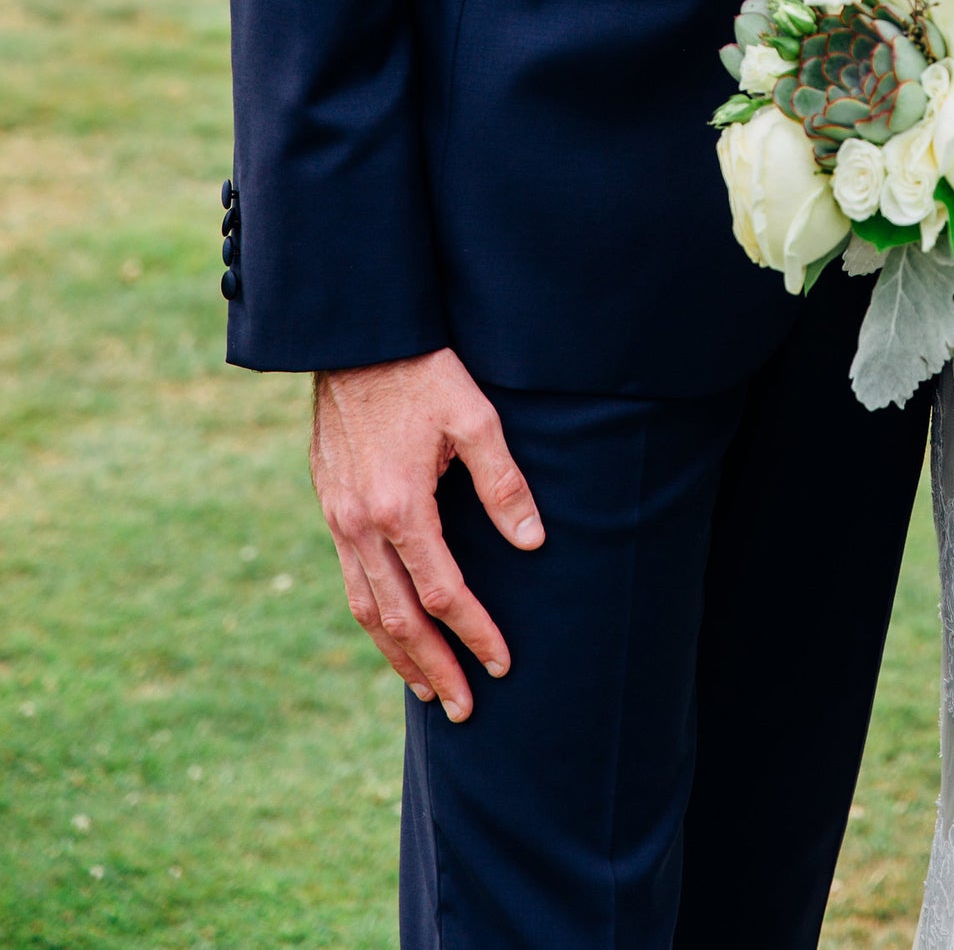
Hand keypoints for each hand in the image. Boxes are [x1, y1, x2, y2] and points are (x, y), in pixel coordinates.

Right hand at [311, 348, 544, 720]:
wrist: (355, 336)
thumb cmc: (424, 370)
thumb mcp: (476, 416)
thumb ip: (504, 484)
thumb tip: (533, 544)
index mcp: (401, 506)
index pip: (443, 593)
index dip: (475, 632)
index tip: (502, 665)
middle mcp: (361, 523)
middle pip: (397, 617)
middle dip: (432, 666)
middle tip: (463, 708)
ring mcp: (338, 517)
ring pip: (364, 605)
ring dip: (395, 652)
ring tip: (425, 688)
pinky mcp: (329, 504)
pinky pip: (350, 577)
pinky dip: (372, 614)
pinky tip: (392, 627)